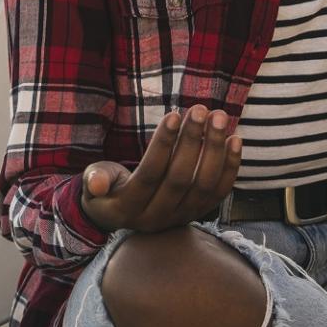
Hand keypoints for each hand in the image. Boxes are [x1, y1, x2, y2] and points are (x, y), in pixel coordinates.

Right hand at [79, 104, 241, 233]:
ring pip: (204, 185)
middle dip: (193, 141)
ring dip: (214, 149)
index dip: (163, 145)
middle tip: (200, 109)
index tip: (174, 115)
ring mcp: (180, 217)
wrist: (120, 217)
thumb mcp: (91, 185)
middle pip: (181, 179)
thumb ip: (94, 180)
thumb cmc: (105, 191)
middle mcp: (157, 217)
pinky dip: (230, 166)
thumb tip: (96, 183)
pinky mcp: (197, 213)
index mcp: (128, 208)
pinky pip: (219, 192)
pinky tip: (235, 139)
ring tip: (219, 117)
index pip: (150, 174)